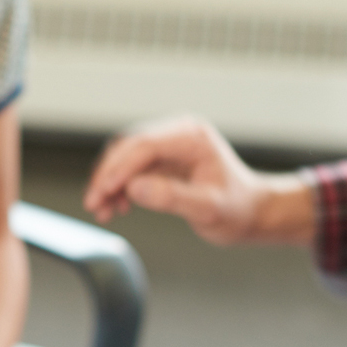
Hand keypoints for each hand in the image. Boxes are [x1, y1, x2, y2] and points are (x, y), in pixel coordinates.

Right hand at [84, 117, 314, 244]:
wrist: (252, 212)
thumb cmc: (239, 209)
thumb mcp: (209, 208)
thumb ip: (172, 197)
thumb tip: (135, 188)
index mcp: (192, 137)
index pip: (143, 145)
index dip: (118, 168)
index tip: (102, 191)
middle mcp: (178, 133)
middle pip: (128, 147)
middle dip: (107, 175)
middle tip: (94, 203)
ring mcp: (170, 145)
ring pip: (125, 156)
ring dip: (109, 182)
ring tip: (102, 210)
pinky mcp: (164, 159)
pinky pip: (132, 167)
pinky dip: (119, 186)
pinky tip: (116, 206)